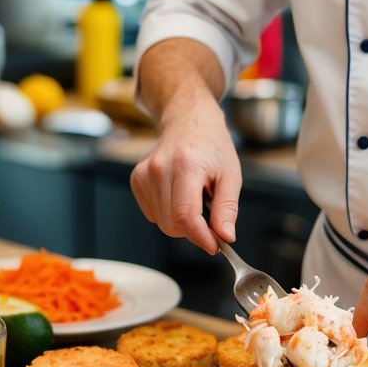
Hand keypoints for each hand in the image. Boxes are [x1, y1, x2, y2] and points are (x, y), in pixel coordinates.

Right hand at [129, 94, 241, 254]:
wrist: (189, 120)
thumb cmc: (212, 146)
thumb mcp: (230, 175)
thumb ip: (227, 208)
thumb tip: (225, 237)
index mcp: (186, 165)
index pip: (186, 215)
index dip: (201, 237)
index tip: (215, 246)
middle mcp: (159, 168)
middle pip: (172, 224)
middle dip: (194, 229)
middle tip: (210, 215)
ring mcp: (143, 173)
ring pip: (161, 222)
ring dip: (181, 221)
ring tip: (194, 196)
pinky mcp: (136, 179)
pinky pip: (153, 214)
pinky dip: (168, 213)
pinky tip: (179, 193)